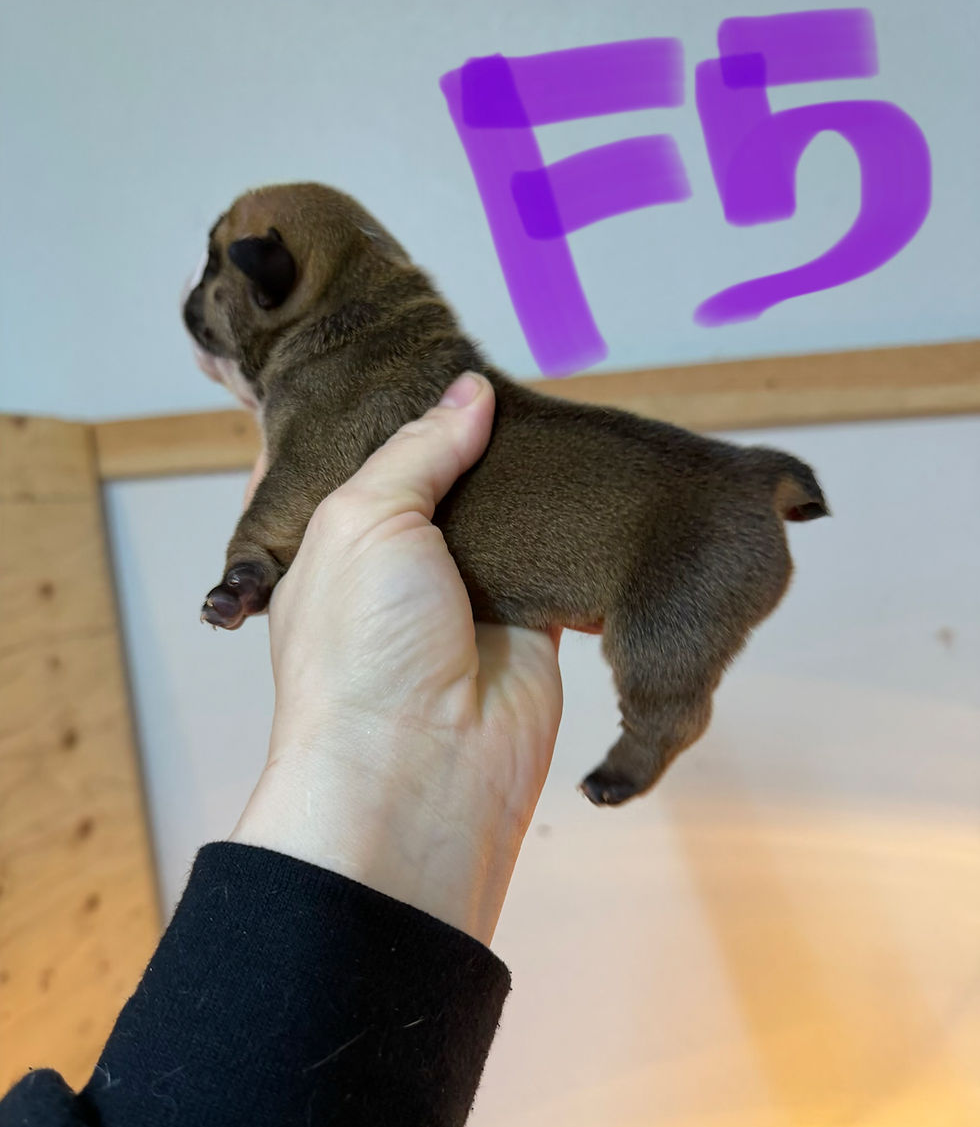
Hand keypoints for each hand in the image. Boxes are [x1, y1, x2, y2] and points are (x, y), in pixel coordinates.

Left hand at [228, 373, 562, 944]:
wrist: (425, 772)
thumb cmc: (360, 656)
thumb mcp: (363, 519)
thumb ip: (417, 447)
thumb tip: (468, 394)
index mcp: (325, 541)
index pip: (334, 459)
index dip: (359, 409)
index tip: (393, 354)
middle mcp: (391, 567)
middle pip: (430, 482)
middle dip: (459, 437)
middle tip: (500, 371)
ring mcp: (459, 597)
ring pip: (499, 517)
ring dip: (522, 481)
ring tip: (553, 413)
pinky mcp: (527, 625)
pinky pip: (556, 563)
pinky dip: (572, 532)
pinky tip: (590, 482)